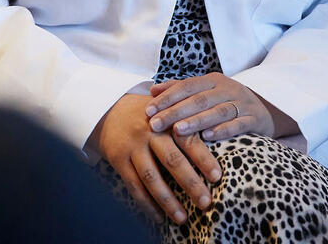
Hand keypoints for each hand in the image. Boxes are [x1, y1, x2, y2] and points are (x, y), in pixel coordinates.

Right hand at [91, 93, 221, 222]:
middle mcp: (149, 132)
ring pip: (151, 176)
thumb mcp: (168, 109)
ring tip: (182, 219)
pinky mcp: (118, 158)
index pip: (188, 139)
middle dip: (190, 183)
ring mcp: (132, 146)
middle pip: (171, 160)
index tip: (218, 177)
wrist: (108, 108)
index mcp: (167, 119)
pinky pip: (133, 185)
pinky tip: (159, 218)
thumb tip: (220, 136)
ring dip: (167, 200)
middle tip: (205, 203)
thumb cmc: (149, 113)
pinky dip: (146, 203)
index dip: (203, 158)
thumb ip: (188, 121)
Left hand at [145, 73, 284, 142]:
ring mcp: (242, 103)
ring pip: (217, 111)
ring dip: (196, 121)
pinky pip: (238, 124)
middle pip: (198, 99)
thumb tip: (152, 89)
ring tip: (178, 130)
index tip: (148, 111)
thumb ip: (179, 89)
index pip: (186, 86)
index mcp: (212, 80)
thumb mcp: (205, 92)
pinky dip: (223, 130)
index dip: (166, 98)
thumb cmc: (225, 102)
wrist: (265, 110)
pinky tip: (208, 137)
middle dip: (175, 112)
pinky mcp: (255, 119)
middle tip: (155, 124)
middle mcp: (227, 89)